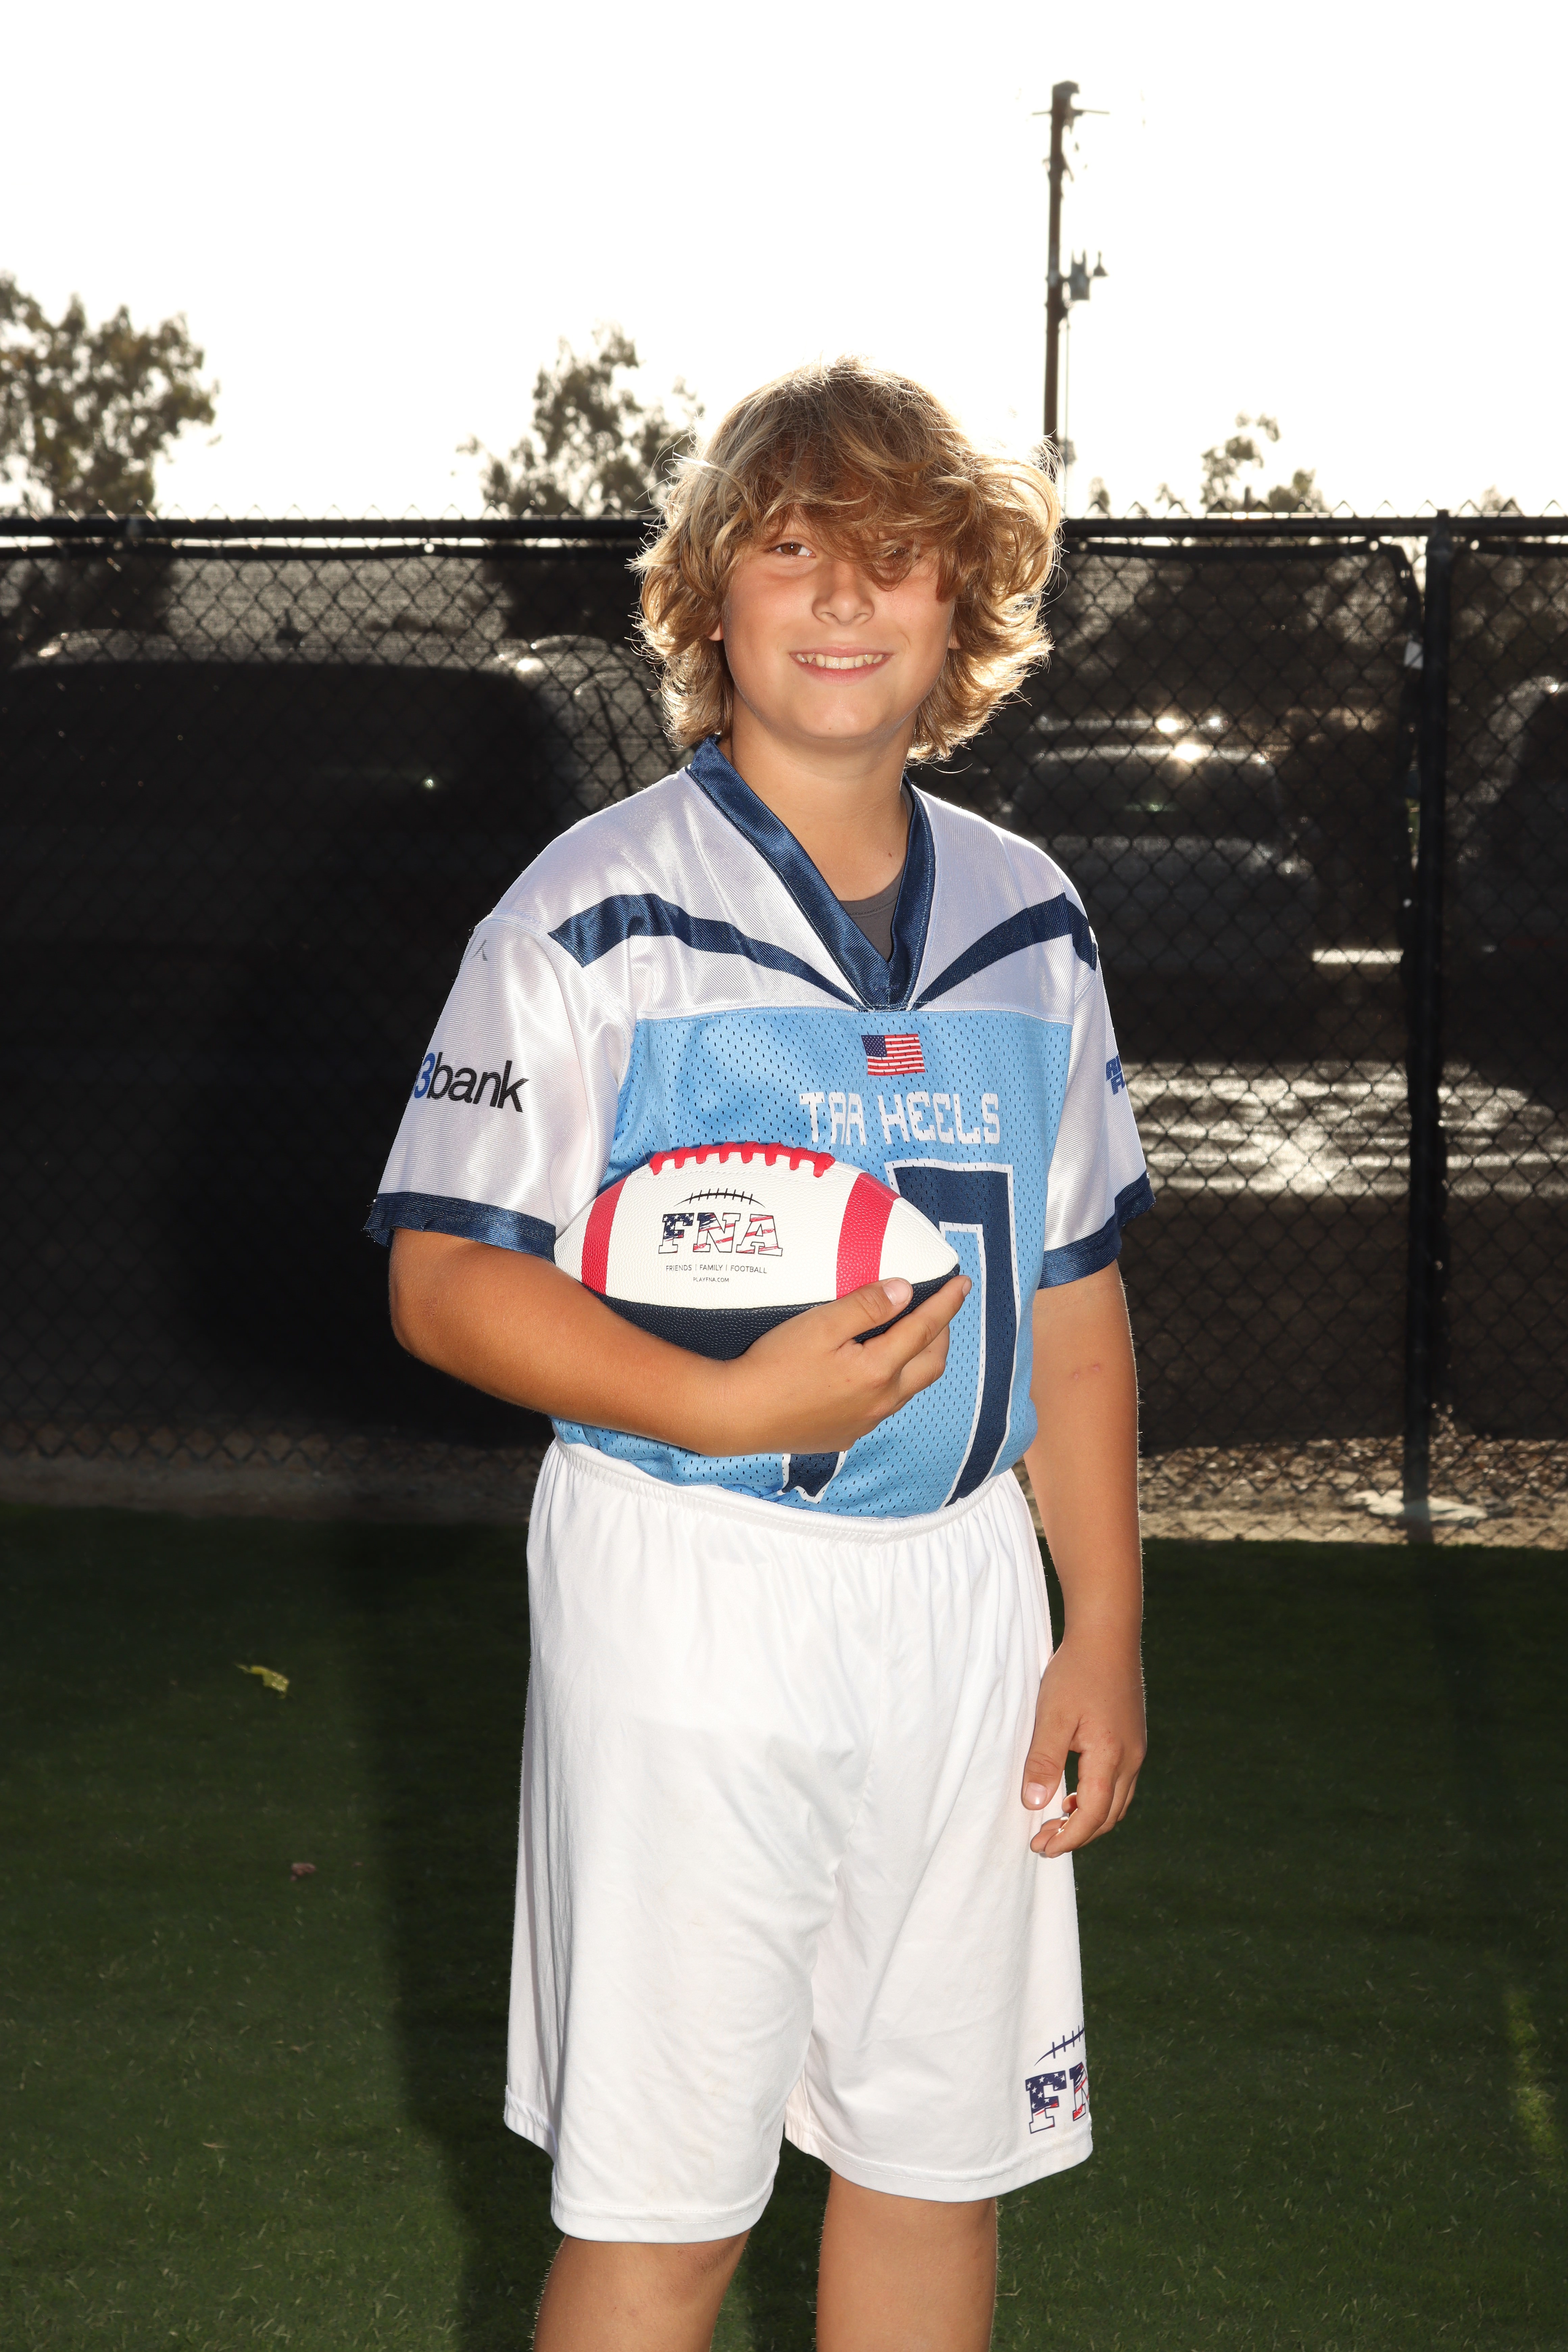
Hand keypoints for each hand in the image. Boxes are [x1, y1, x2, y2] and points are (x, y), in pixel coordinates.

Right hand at [703, 1274, 969, 1456]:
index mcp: (878, 1370)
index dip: (947, 1303)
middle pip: (930, 1364)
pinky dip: (895, 1382)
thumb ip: (866, 1306)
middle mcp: (880, 1401)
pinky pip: (885, 1406)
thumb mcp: (820, 1324)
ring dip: (921, 1360)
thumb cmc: (774, 1365)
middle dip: (942, 1333)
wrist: (738, 1414)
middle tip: (941, 1308)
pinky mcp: (846, 1434)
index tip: (963, 1284)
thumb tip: (905, 1291)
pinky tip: (877, 1372)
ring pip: (910, 1388)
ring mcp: (865, 1422)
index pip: (925, 1329)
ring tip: (915, 1337)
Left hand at [1019, 1630, 1144, 1856]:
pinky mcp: (1133, 1739)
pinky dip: (1097, 1799)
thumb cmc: (1077, 1672)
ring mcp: (1135, 1750)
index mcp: (1111, 1756)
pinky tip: (1073, 1793)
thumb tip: (1033, 1804)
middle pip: (1108, 1817)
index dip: (1067, 1838)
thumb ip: (1044, 1761)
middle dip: (1076, 1835)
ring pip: (1116, 1802)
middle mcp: (1130, 1759)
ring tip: (1055, 1823)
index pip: (1092, 1816)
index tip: (1041, 1848)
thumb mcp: (1052, 1715)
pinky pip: (1119, 1783)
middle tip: (1042, 1842)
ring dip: (1088, 1819)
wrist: (1108, 1636)